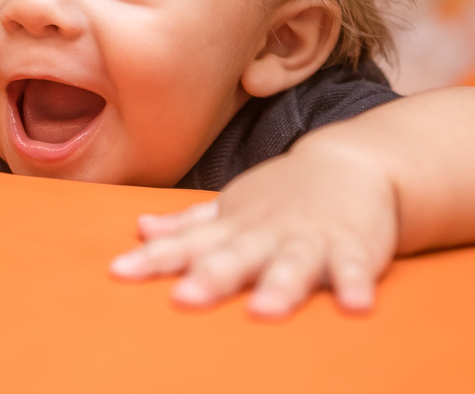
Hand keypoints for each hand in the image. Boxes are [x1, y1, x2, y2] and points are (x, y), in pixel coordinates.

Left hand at [109, 134, 398, 318]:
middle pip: (236, 257)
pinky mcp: (353, 246)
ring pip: (292, 265)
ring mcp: (310, 238)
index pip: (187, 244)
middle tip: (184, 298)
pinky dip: (354, 284)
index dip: (154, 259)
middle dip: (211, 278)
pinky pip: (354, 268)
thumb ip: (190, 224)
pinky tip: (354, 305)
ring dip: (279, 287)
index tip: (120, 273)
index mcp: (235, 226)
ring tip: (263, 311)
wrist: (351, 162)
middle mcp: (266, 233)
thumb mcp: (233, 207)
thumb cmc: (283, 195)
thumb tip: (141, 229)